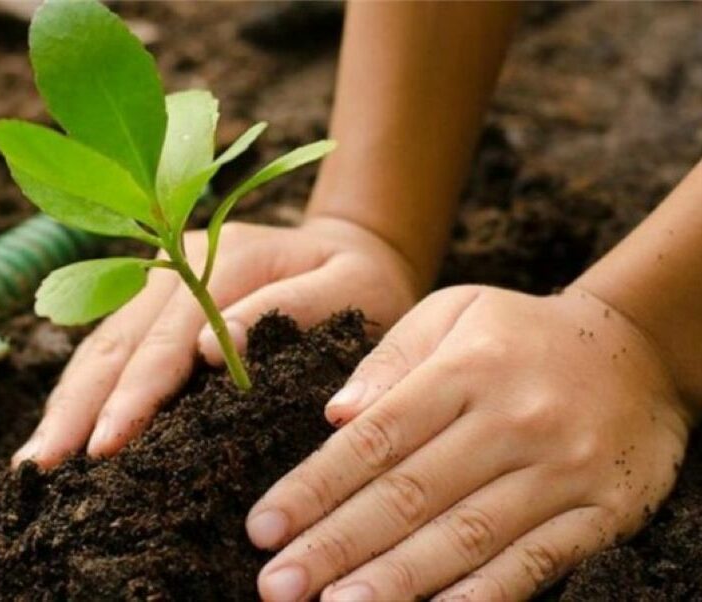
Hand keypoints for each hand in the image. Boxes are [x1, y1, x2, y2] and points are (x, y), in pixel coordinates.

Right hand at [12, 216, 419, 468]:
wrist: (352, 248)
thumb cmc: (361, 281)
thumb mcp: (350, 288)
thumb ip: (289, 310)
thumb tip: (211, 350)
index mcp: (224, 258)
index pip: (168, 338)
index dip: (134, 394)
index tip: (107, 444)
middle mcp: (176, 263)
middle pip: (117, 342)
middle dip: (78, 408)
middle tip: (42, 467)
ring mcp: (158, 279)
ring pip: (100, 345)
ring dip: (67, 403)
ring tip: (34, 461)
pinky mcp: (152, 301)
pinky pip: (108, 347)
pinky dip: (81, 391)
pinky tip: (60, 429)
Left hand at [247, 285, 692, 600]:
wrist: (638, 351)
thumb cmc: (520, 333)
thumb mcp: (454, 312)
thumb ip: (391, 358)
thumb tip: (334, 414)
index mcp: (466, 370)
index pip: (375, 439)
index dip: (314, 488)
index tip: (262, 527)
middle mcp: (512, 422)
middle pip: (409, 495)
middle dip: (335, 545)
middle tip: (277, 585)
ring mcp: (560, 472)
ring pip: (464, 537)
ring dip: (394, 581)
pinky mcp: (600, 513)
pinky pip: (532, 563)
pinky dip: (479, 596)